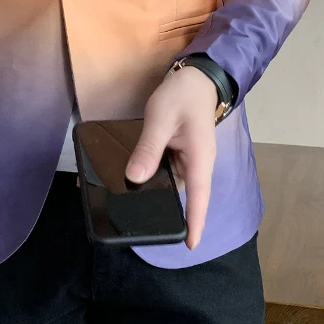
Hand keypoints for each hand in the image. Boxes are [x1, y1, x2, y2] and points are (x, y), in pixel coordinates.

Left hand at [125, 67, 218, 249]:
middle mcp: (196, 164)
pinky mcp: (178, 153)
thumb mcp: (161, 118)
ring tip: (124, 201)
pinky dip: (151, 175)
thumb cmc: (182, 95)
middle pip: (182, 195)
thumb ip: (148, 148)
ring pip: (170, 183)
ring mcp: (187, 159)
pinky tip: (131, 178)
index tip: (189, 245)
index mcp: (199, 159)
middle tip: (136, 222)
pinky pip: (165, 170)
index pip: (199, 197)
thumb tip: (134, 178)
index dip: (194, 222)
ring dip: (153, 190)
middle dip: (163, 209)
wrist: (194, 77)